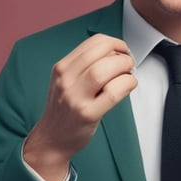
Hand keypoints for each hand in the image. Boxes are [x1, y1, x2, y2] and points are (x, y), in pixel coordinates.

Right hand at [23, 34, 136, 180]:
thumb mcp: (66, 81)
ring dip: (124, 68)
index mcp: (62, 68)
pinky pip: (112, 93)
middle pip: (100, 53)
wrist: (52, 138)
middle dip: (121, 54)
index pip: (93, 42)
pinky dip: (126, 84)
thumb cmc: (65, 109)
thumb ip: (85, 66)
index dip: (114, 42)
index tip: (122, 50)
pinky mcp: (87, 114)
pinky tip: (128, 85)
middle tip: (128, 63)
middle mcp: (66, 80)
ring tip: (128, 74)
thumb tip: (116, 53)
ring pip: (103, 70)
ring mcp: (75, 97)